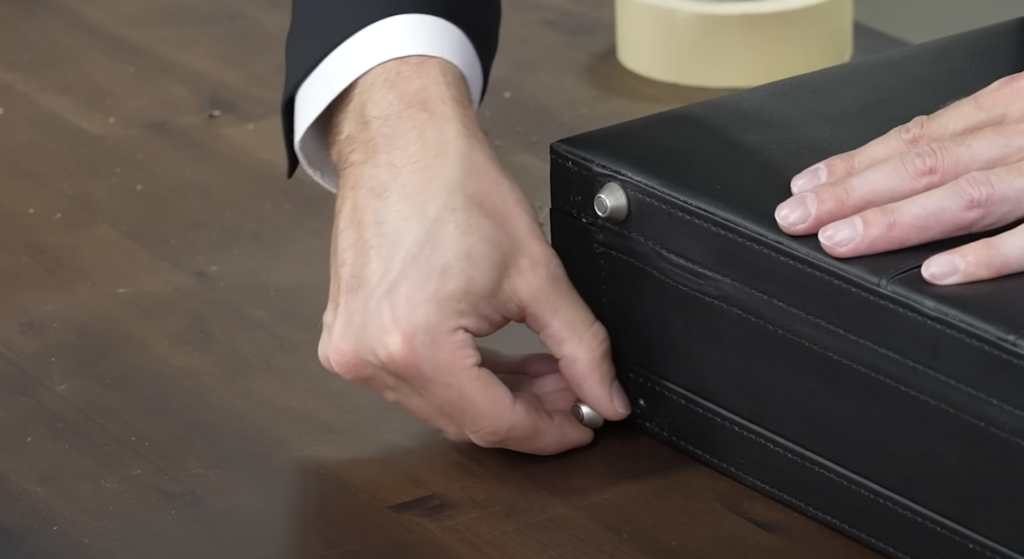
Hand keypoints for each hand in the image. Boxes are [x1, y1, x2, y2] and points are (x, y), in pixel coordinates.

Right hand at [318, 56, 629, 454]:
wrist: (402, 142)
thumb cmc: (456, 186)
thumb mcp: (537, 274)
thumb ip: (582, 347)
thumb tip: (607, 397)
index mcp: (416, 346)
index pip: (496, 424)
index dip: (550, 432)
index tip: (585, 424)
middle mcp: (371, 358)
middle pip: (466, 421)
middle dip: (529, 411)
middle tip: (574, 391)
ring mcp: (350, 351)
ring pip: (440, 406)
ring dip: (496, 396)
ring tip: (544, 369)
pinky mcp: (345, 338)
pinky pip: (412, 381)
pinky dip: (461, 378)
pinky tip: (499, 360)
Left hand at [775, 71, 1023, 284]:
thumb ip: (980, 140)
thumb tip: (910, 169)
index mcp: (1007, 108)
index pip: (916, 138)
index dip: (855, 164)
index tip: (804, 187)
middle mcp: (1020, 136)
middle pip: (924, 165)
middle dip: (853, 192)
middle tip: (797, 217)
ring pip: (965, 195)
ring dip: (896, 219)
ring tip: (840, 240)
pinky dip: (984, 255)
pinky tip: (937, 271)